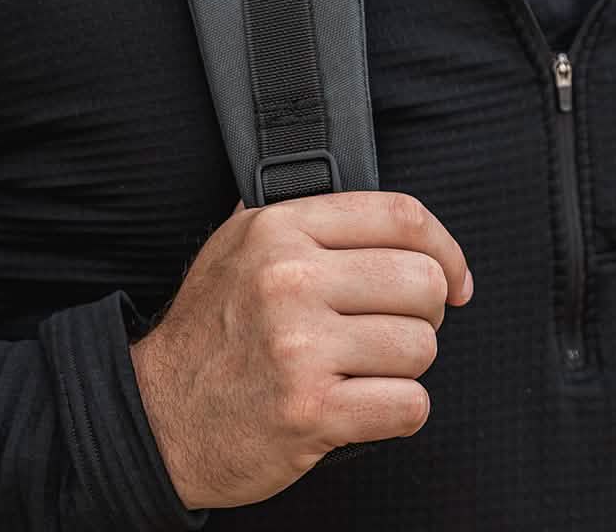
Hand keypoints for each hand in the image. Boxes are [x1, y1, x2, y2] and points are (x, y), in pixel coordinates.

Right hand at [129, 191, 473, 510]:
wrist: (158, 417)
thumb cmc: (210, 329)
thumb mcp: (237, 244)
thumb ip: (300, 213)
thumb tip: (369, 198)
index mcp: (280, 229)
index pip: (400, 215)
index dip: (446, 247)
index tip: (457, 277)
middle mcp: (289, 279)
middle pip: (423, 282)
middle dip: (427, 312)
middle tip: (400, 327)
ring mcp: (299, 346)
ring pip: (421, 346)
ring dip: (407, 365)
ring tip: (368, 366)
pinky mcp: (310, 411)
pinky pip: (408, 405)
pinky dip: (399, 410)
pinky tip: (364, 403)